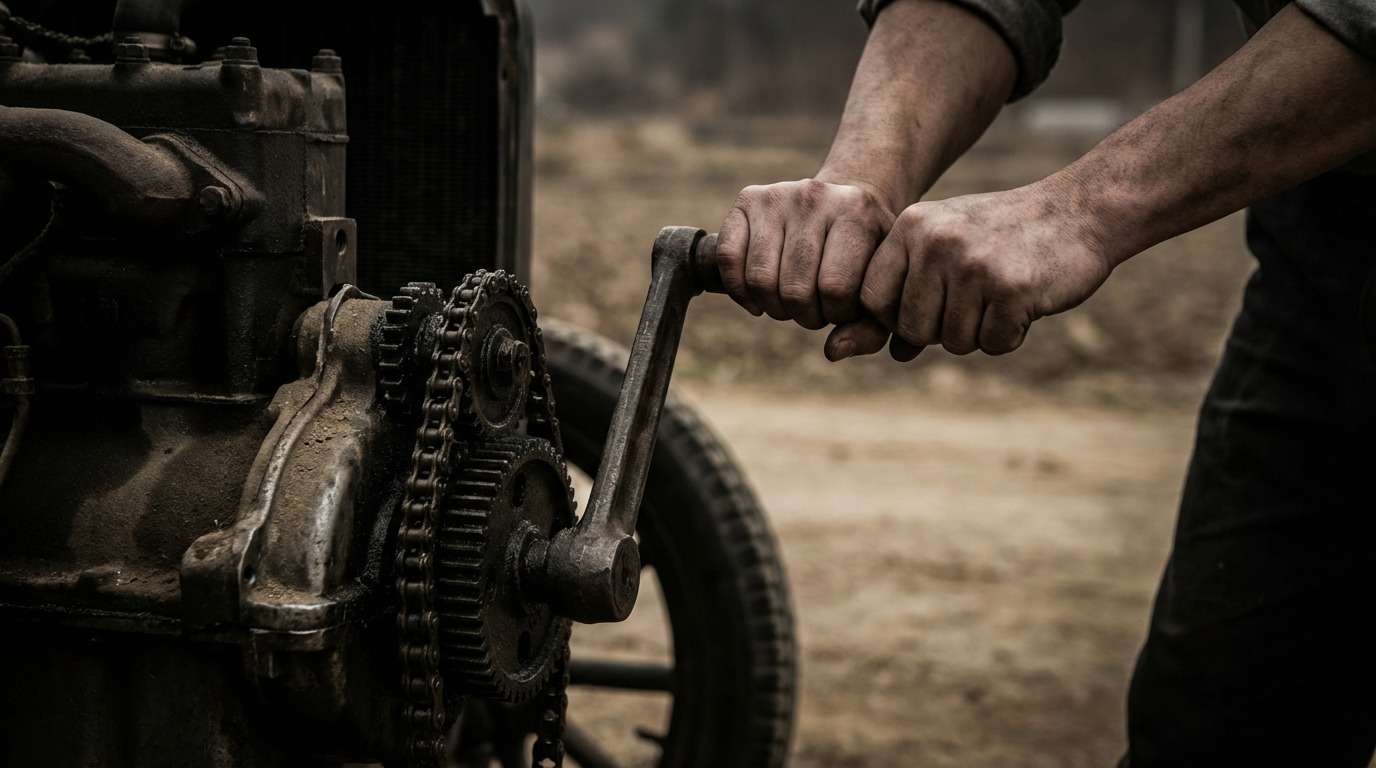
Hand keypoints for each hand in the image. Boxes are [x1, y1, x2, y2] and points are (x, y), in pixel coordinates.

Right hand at [716, 179, 895, 329]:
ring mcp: (777, 195)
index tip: (844, 308)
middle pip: (794, 288)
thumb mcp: (880, 286)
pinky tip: (759, 300)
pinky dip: (740, 291)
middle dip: (805, 315)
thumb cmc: (866, 256)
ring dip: (774, 308)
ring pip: (759, 279)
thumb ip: (870, 329)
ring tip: (792, 303)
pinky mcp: (747, 199)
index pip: (834, 288)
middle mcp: (815, 196)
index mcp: (857, 212)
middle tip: (816, 310)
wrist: (846, 204)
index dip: (837, 315)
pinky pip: (729, 258)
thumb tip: (833, 352)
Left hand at [827, 183, 1113, 360]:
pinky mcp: (1011, 288)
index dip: (897, 317)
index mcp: (910, 228)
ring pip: (952, 342)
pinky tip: (1024, 302)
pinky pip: (993, 344)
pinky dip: (1010, 335)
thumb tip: (861, 352)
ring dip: (979, 332)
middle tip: (976, 299)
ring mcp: (972, 265)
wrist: (1078, 211)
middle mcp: (935, 243)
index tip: (930, 304)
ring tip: (1001, 294)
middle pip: (911, 329)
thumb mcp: (944, 251)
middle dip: (942, 329)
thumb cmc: (1000, 237)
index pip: (871, 301)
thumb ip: (903, 296)